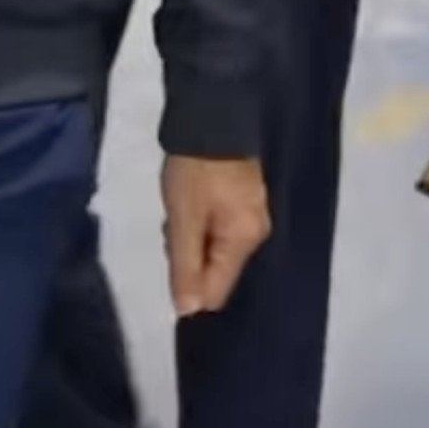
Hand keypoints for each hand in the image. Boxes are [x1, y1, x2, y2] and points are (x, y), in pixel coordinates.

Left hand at [162, 153, 271, 316]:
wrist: (212, 116)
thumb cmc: (195, 171)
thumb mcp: (183, 219)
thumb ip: (185, 267)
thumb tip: (188, 311)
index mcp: (245, 241)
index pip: (217, 290)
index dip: (189, 285)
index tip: (173, 253)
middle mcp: (256, 233)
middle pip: (215, 269)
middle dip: (188, 254)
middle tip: (175, 221)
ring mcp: (253, 215)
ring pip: (214, 247)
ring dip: (191, 235)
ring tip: (182, 205)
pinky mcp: (244, 200)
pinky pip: (219, 228)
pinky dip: (200, 221)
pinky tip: (192, 198)